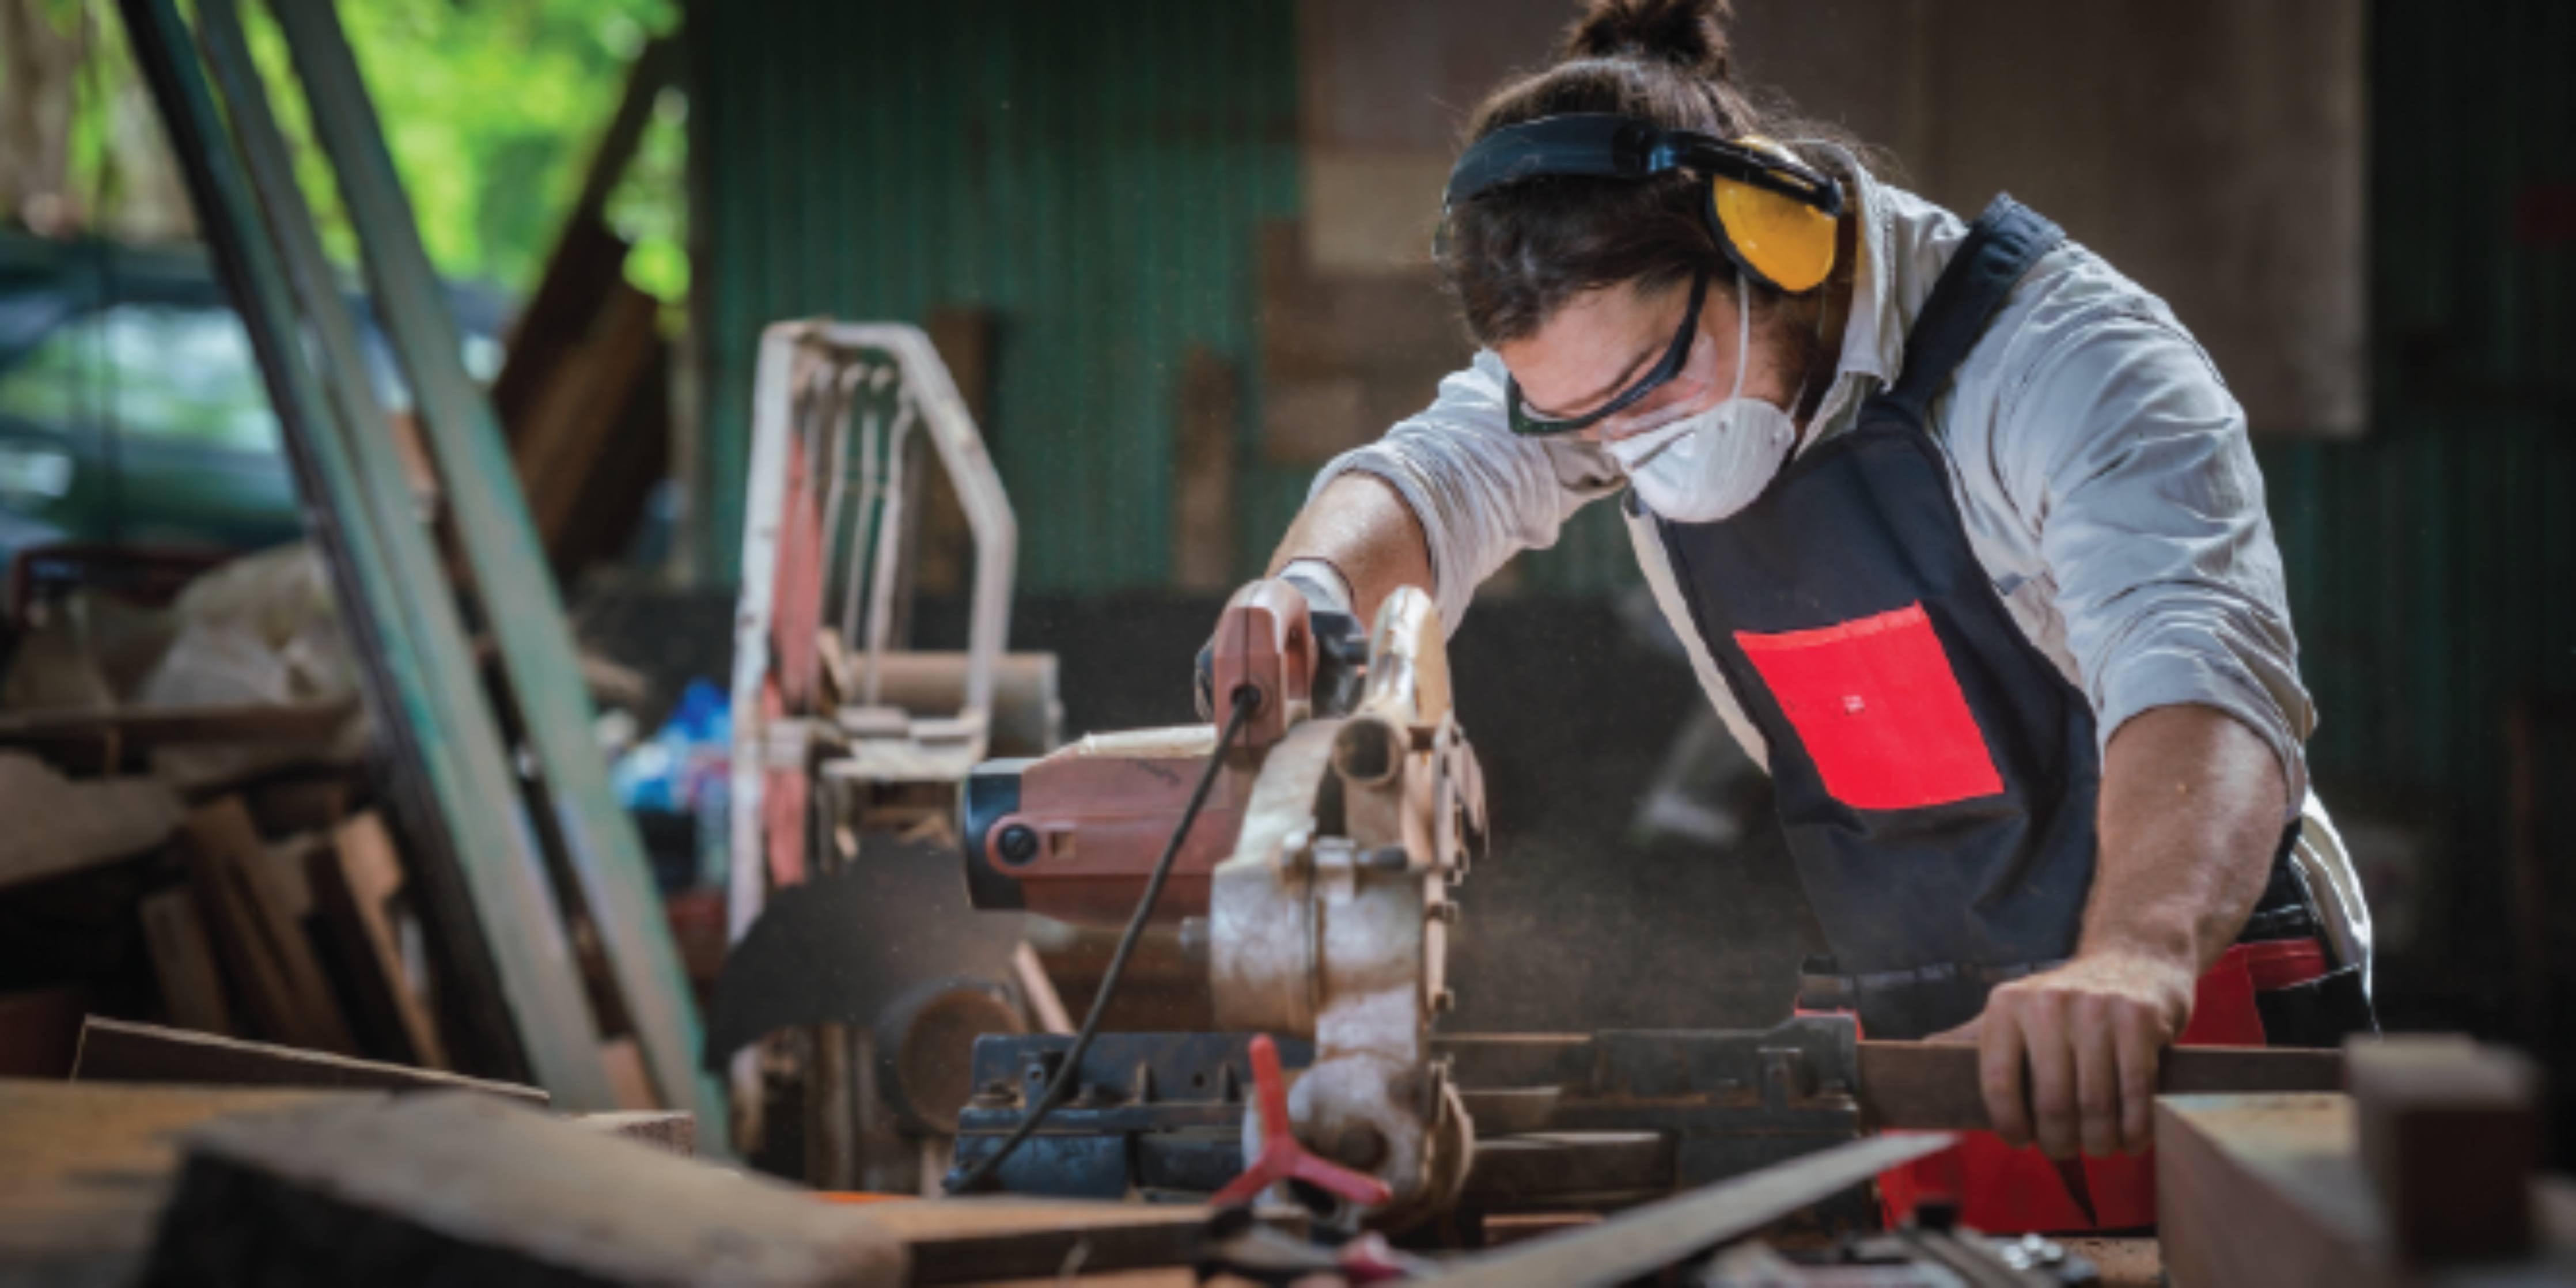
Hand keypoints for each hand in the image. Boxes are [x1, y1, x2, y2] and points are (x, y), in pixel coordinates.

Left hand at [1927, 950, 2196, 1158]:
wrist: (2132, 960)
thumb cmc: (2065, 1002)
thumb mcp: (2013, 1010)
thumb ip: (1971, 1038)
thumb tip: (1918, 1057)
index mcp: (2005, 1006)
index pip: (1998, 1082)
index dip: (2009, 1125)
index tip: (2020, 1140)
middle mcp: (2046, 1004)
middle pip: (2051, 1103)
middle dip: (2059, 1141)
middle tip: (2063, 1149)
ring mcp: (2096, 1010)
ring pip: (2095, 1104)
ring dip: (2099, 1142)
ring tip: (2098, 1147)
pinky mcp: (2138, 1019)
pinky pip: (2135, 1093)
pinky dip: (2135, 1129)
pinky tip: (2130, 1140)